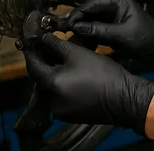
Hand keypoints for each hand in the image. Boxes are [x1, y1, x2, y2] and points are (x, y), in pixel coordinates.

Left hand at [23, 32, 153, 134]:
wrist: (123, 99)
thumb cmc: (102, 73)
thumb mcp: (79, 53)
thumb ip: (57, 44)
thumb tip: (44, 38)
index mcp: (51, 84)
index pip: (32, 65)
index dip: (31, 51)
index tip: (30, 40)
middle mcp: (50, 101)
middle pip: (40, 77)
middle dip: (44, 62)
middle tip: (48, 48)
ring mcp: (60, 111)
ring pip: (50, 88)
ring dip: (53, 74)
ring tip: (63, 61)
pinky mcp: (70, 116)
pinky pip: (59, 97)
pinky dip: (62, 86)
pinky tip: (72, 76)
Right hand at [62, 0, 153, 70]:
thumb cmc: (145, 38)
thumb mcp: (121, 34)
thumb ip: (99, 30)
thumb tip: (77, 27)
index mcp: (117, 0)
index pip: (91, 4)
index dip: (77, 14)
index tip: (67, 24)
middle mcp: (111, 5)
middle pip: (88, 11)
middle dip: (76, 21)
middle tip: (61, 30)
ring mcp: (110, 17)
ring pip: (89, 21)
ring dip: (79, 29)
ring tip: (66, 36)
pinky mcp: (109, 28)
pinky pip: (93, 29)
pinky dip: (86, 35)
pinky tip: (76, 41)